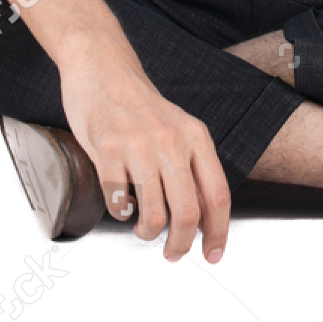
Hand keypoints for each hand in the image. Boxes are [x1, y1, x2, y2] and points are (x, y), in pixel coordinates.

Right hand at [60, 53, 230, 263]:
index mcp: (194, 136)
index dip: (219, 231)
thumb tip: (203, 215)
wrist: (103, 68)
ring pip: (153, 215)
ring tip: (144, 230)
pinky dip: (121, 214)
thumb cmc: (139, 103)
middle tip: (174, 253)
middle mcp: (170, 142)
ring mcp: (137, 147)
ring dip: (149, 234)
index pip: (217, 195)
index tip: (214, 252)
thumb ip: (192, 165)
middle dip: (182, 244)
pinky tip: (122, 205)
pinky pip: (118, 203)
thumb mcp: (178, 127)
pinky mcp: (106, 151)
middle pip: (188, 212)